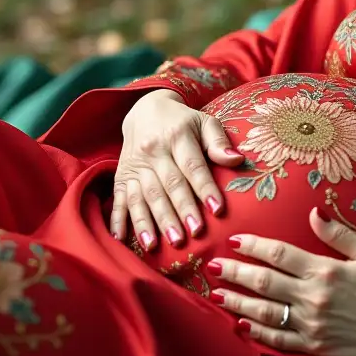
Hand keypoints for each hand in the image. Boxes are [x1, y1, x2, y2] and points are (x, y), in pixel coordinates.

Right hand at [111, 88, 242, 248]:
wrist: (145, 109)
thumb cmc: (183, 122)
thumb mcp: (204, 122)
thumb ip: (219, 142)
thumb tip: (236, 159)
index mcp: (177, 136)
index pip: (193, 166)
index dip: (204, 188)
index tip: (217, 210)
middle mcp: (153, 151)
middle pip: (168, 185)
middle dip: (180, 211)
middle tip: (193, 233)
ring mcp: (134, 165)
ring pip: (143, 196)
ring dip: (150, 222)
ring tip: (158, 245)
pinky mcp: (121, 175)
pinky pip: (119, 199)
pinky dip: (119, 220)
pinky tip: (121, 240)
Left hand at [207, 208, 355, 355]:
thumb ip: (339, 235)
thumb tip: (314, 212)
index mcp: (325, 270)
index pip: (279, 254)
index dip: (254, 246)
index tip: (235, 240)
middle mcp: (312, 297)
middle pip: (263, 281)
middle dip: (235, 272)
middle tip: (212, 266)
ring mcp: (310, 324)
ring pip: (264, 312)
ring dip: (238, 302)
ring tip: (218, 294)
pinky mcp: (313, 347)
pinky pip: (277, 340)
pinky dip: (256, 333)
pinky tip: (241, 326)